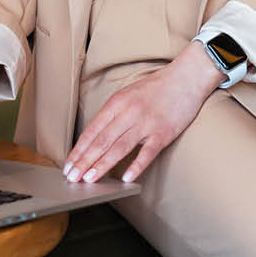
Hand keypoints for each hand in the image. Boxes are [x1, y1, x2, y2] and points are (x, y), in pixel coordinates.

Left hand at [64, 41, 223, 184]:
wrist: (186, 77)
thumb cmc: (156, 87)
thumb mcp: (128, 94)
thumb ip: (113, 113)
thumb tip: (95, 138)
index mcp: (117, 103)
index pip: (92, 130)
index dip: (79, 150)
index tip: (69, 165)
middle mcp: (129, 112)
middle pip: (102, 141)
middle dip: (84, 161)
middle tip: (72, 177)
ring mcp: (146, 123)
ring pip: (120, 147)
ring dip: (103, 164)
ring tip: (89, 179)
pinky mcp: (164, 132)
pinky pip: (148, 152)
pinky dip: (136, 166)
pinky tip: (126, 178)